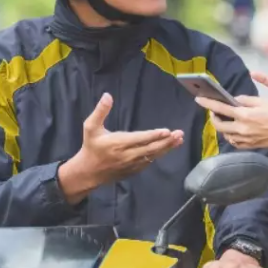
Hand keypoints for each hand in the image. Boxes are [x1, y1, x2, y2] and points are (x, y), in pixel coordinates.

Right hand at [59, 93, 183, 201]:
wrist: (89, 172)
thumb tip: (108, 96)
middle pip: (151, 148)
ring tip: (179, 140)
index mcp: (118, 143)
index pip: (140, 139)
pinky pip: (149, 162)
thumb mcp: (90, 127)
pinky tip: (168, 148)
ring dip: (167, 148)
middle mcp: (127, 155)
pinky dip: (159, 155)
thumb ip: (100, 111)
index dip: (154, 136)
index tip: (167, 131)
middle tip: (179, 134)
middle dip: (166, 141)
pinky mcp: (134, 170)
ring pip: (153, 155)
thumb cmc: (91, 146)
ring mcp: (132, 164)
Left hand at [194, 95, 267, 150]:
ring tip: (226, 119)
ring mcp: (245, 140)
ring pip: (225, 134)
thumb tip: (234, 100)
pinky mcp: (249, 146)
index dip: (207, 103)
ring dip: (222, 126)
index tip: (198, 99)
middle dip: (213, 117)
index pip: (220, 108)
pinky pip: (234, 142)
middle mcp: (242, 129)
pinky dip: (231, 135)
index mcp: (244, 115)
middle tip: (215, 111)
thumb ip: (246, 100)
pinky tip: (234, 130)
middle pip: (219, 124)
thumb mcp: (263, 101)